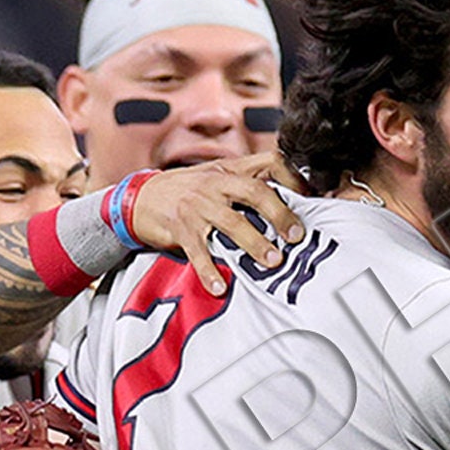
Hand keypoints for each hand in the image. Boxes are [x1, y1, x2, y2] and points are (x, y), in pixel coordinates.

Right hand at [129, 154, 306, 294]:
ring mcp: (197, 206)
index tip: (308, 198)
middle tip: (296, 236)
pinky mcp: (180, 229)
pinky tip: (220, 287)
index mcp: (229, 170)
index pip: (269, 162)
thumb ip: (246, 184)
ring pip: (231, 223)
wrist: (142, 198)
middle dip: (279, 215)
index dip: (292, 178)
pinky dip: (209, 271)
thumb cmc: (187, 190)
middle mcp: (214, 184)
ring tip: (273, 261)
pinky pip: (198, 252)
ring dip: (255, 243)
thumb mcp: (217, 177)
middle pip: (255, 192)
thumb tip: (288, 200)